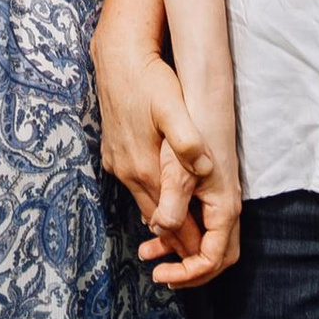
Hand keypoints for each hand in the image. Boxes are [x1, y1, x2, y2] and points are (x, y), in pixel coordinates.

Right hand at [117, 68, 238, 290]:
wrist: (117, 57)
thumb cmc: (150, 79)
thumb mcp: (172, 107)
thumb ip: (187, 141)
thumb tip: (205, 170)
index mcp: (145, 167)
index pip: (170, 220)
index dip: (189, 242)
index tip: (206, 261)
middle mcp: (127, 171)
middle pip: (156, 218)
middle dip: (177, 239)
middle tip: (197, 260)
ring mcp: (117, 163)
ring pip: (144, 203)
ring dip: (163, 219)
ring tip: (182, 236)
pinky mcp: (112, 153)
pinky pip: (134, 186)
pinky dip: (150, 198)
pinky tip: (161, 199)